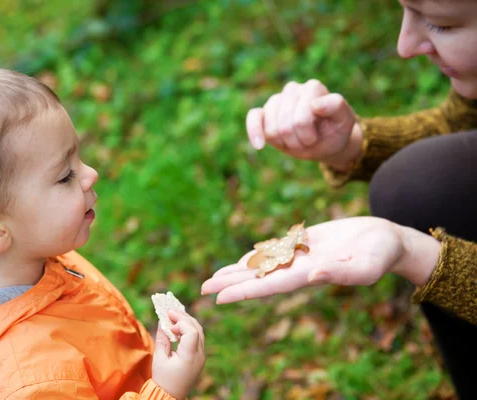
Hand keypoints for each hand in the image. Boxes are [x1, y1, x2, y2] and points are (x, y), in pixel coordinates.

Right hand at [152, 310, 204, 399]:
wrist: (170, 396)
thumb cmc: (163, 379)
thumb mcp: (159, 358)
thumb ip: (162, 338)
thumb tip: (163, 321)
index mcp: (190, 357)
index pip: (191, 332)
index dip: (181, 322)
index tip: (168, 318)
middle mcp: (199, 355)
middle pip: (197, 328)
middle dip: (184, 317)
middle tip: (170, 311)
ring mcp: (201, 356)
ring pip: (199, 332)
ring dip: (187, 322)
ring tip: (174, 316)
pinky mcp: (199, 357)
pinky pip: (198, 338)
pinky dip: (189, 329)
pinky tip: (178, 327)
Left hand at [201, 217, 440, 303]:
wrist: (386, 239)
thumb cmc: (381, 253)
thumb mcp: (367, 264)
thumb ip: (341, 273)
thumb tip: (313, 276)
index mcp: (310, 275)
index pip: (269, 287)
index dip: (244, 292)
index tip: (220, 298)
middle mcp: (299, 269)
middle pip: (258, 279)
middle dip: (230, 283)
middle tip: (202, 289)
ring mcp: (299, 257)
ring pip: (261, 265)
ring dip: (237, 272)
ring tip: (213, 278)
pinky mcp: (303, 244)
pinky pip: (274, 251)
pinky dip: (255, 257)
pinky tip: (240, 261)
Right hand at [246, 79, 361, 170]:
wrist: (326, 141)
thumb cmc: (335, 130)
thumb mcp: (345, 121)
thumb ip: (336, 106)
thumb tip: (314, 104)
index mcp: (313, 88)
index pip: (301, 118)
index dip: (308, 135)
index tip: (319, 137)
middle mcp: (293, 90)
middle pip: (285, 126)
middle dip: (297, 141)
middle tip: (309, 140)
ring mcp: (276, 100)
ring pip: (271, 128)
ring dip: (285, 142)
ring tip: (298, 140)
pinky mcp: (263, 113)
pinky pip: (253, 117)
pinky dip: (254, 131)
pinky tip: (260, 145)